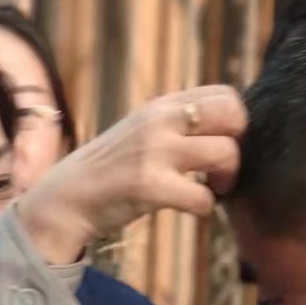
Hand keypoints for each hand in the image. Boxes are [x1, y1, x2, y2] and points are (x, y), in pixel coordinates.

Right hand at [18, 85, 245, 263]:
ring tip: (210, 190)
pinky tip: (189, 209)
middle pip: (233, 116)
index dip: (235, 123)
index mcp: (162, 105)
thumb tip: (228, 125)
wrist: (67, 198)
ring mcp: (154, 152)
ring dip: (226, 179)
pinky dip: (204, 209)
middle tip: (221, 168)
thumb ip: (178, 123)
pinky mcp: (149, 186)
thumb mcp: (142, 131)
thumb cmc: (111, 169)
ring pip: (225, 154)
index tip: (222, 145)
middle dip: (238, 145)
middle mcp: (159, 121)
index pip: (226, 95)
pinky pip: (203, 198)